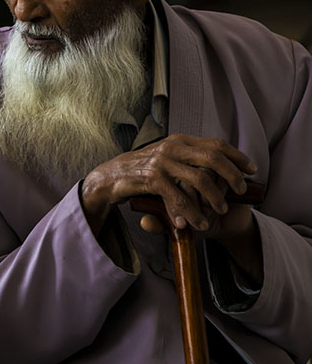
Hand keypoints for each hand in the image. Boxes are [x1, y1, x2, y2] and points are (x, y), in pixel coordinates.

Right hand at [81, 134, 257, 236]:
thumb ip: (187, 159)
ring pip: (200, 179)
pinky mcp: (153, 178)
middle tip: (241, 190)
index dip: (237, 156)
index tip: (252, 168)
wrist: (111, 176)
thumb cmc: (142, 169)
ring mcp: (163, 162)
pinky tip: (198, 223)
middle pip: (213, 158)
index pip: (216, 144)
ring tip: (221, 210)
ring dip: (215, 197)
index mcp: (180, 140)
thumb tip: (216, 164)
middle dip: (232, 175)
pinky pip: (179, 198)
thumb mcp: (167, 158)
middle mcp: (173, 147)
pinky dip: (192, 213)